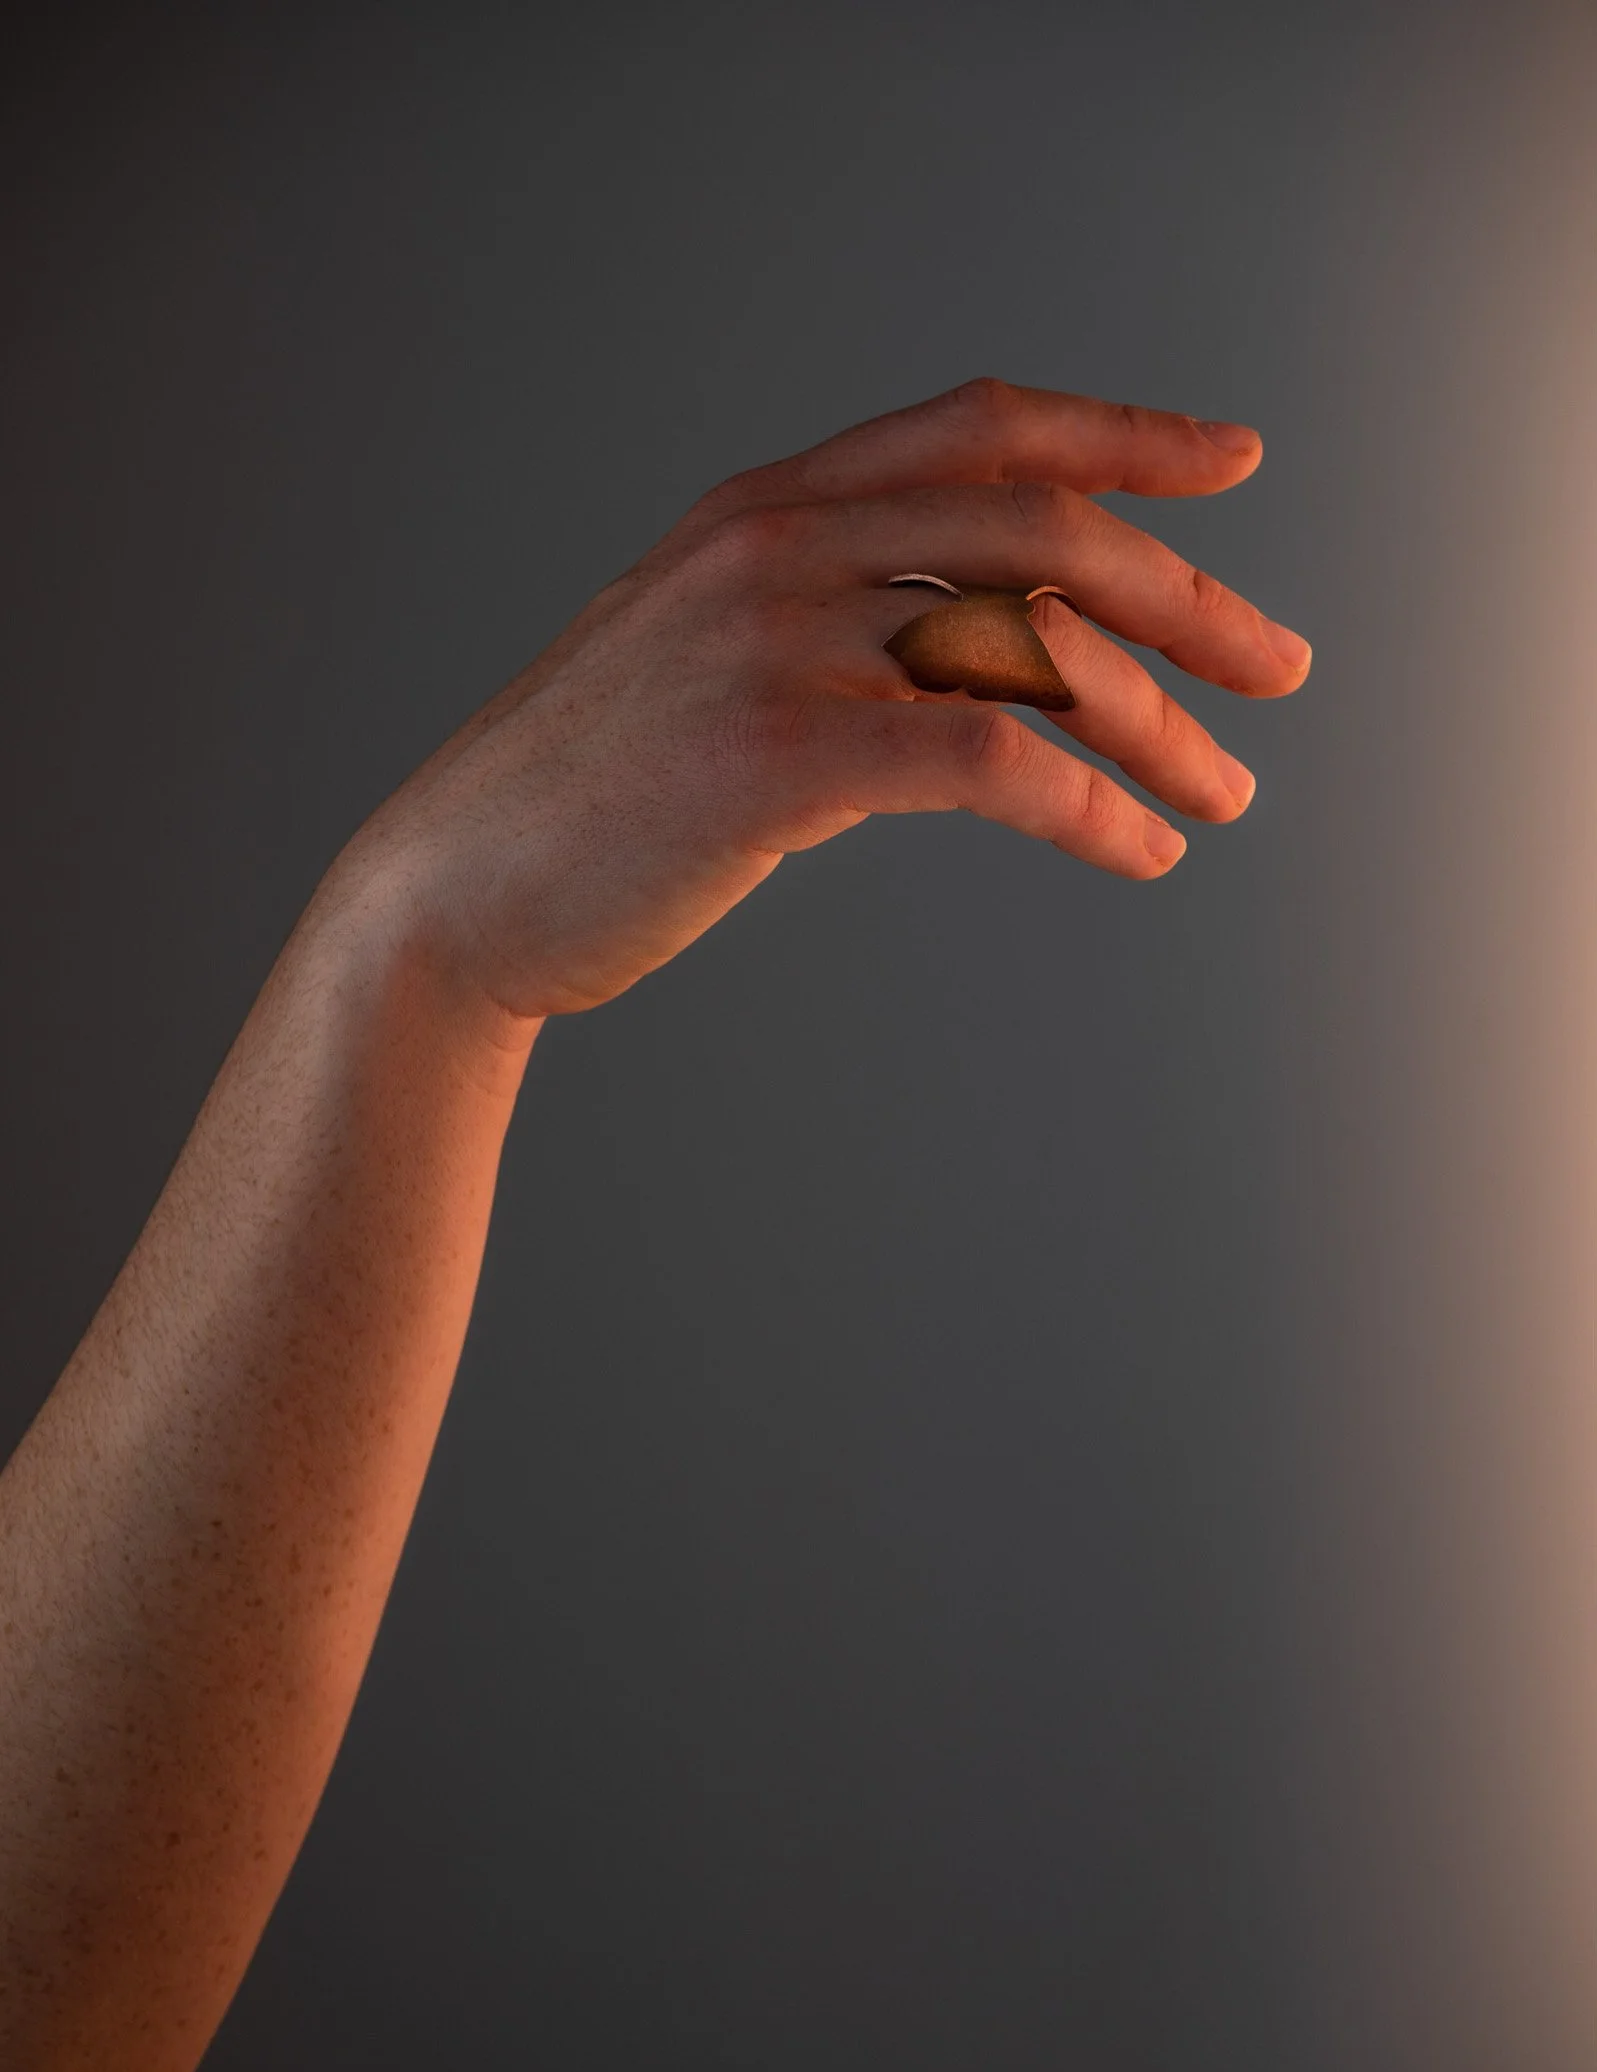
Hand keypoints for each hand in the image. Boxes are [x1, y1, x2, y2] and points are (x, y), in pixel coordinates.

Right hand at [353, 378, 1311, 1021]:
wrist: (452, 895)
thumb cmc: (587, 801)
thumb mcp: (704, 664)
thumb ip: (825, 625)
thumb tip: (977, 659)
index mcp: (763, 510)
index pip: (978, 431)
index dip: (1120, 435)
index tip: (1226, 463)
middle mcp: (774, 549)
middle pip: (1038, 532)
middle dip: (1187, 599)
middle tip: (1276, 670)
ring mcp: (770, 644)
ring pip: (1029, 650)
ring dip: (1159, 726)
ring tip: (1223, 793)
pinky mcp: (775, 757)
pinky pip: (989, 762)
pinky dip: (1090, 807)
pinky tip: (1141, 853)